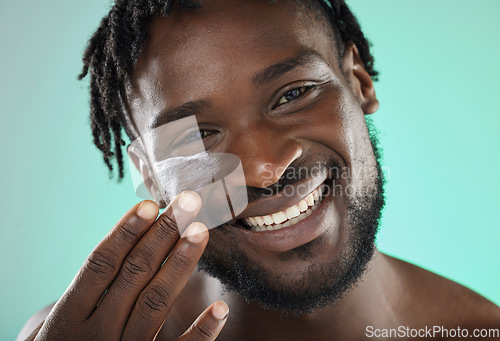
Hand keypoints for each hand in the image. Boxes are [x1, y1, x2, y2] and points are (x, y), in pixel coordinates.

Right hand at [27, 191, 227, 340]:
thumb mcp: (66, 326)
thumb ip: (91, 294)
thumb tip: (131, 239)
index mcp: (67, 318)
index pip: (100, 264)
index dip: (125, 232)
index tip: (151, 205)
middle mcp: (94, 334)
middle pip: (133, 273)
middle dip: (163, 234)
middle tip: (188, 202)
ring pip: (156, 301)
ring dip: (180, 262)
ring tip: (200, 231)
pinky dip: (201, 331)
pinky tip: (220, 308)